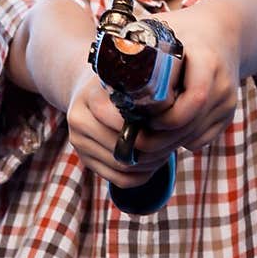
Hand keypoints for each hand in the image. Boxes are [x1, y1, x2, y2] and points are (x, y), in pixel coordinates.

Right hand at [66, 68, 172, 188]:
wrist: (90, 89)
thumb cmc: (120, 80)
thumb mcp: (130, 76)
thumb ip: (146, 89)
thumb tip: (174, 108)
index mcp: (89, 98)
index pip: (122, 123)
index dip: (153, 127)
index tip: (173, 121)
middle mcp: (78, 123)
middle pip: (123, 148)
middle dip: (156, 147)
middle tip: (178, 139)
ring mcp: (80, 145)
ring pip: (124, 167)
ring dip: (152, 163)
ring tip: (169, 148)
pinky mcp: (86, 161)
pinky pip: (121, 180)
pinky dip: (143, 174)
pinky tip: (155, 161)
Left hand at [134, 0, 241, 156]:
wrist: (223, 31)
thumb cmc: (182, 29)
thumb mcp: (158, 28)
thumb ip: (133, 45)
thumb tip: (99, 68)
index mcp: (207, 60)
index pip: (192, 100)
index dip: (162, 117)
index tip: (138, 118)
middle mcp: (223, 83)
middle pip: (189, 125)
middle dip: (158, 138)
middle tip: (132, 139)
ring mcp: (228, 101)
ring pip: (193, 137)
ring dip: (166, 144)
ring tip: (141, 140)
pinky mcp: (228, 114)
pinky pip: (201, 139)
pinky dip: (180, 142)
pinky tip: (162, 135)